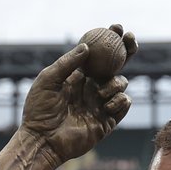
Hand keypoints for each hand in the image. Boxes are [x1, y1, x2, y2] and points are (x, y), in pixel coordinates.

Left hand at [20, 24, 133, 164]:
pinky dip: (120, 101)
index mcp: (79, 76)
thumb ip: (67, 63)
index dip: (110, 40)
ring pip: (121, 84)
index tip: (117, 28)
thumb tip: (87, 47)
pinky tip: (105, 105)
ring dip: (115, 84)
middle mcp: (92, 88)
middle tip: (131, 40)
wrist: (43, 141)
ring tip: (99, 94)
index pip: (99, 54)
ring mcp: (101, 104)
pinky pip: (124, 105)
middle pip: (117, 65)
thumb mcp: (48, 80)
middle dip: (127, 50)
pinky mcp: (107, 121)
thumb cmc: (39, 110)